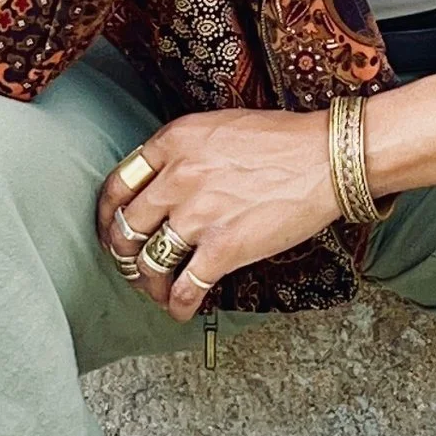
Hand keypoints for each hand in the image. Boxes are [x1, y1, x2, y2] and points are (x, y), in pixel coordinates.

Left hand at [94, 108, 344, 318]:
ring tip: (156, 290)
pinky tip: (182, 310)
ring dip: (148, 283)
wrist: (326, 158)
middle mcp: (177, 177)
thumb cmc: (282, 139)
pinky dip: (178, 305)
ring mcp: (198, 215)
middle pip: (127, 226)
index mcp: (174, 142)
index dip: (108, 213)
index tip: (112, 227)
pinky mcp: (224, 248)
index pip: (118, 184)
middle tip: (131, 263)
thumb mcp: (218, 126)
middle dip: (123, 252)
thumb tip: (163, 179)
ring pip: (149, 261)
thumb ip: (183, 149)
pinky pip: (185, 287)